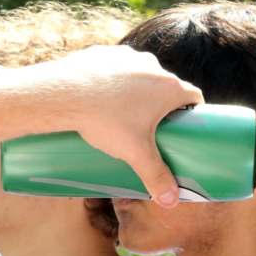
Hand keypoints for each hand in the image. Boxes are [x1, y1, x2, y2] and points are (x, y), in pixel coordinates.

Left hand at [48, 45, 203, 206]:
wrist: (61, 93)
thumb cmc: (104, 121)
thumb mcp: (135, 153)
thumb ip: (156, 177)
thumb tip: (171, 202)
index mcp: (169, 88)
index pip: (194, 97)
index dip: (192, 112)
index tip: (184, 125)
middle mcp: (154, 67)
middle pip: (167, 86)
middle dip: (163, 104)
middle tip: (151, 125)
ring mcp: (128, 56)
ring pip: (142, 75)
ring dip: (139, 89)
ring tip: (123, 111)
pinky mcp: (104, 52)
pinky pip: (117, 66)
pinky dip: (115, 79)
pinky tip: (103, 94)